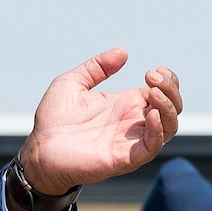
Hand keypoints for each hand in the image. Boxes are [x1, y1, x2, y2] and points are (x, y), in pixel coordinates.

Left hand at [17, 49, 180, 196]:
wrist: (40, 149)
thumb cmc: (53, 120)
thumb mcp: (72, 82)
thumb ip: (97, 67)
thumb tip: (122, 52)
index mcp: (125, 104)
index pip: (162, 92)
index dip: (168, 80)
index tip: (153, 70)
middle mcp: (133, 122)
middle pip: (172, 108)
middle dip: (171, 89)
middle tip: (152, 77)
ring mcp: (131, 140)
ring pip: (169, 127)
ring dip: (168, 107)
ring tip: (153, 91)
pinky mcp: (125, 158)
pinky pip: (152, 147)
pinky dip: (157, 130)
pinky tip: (149, 113)